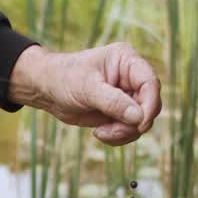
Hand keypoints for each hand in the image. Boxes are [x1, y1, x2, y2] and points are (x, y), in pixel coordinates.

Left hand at [8, 44, 160, 144]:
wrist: (47, 90)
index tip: (140, 124)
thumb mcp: (87, 89)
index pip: (150, 83)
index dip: (150, 104)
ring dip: (124, 132)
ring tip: (101, 133)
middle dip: (133, 123)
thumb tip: (139, 117)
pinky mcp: (119, 112)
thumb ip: (113, 102)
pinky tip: (99, 133)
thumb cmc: (64, 78)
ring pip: (141, 121)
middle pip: (150, 105)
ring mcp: (126, 96)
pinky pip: (130, 129)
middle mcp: (130, 78)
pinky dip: (118, 136)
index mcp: (127, 61)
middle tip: (110, 131)